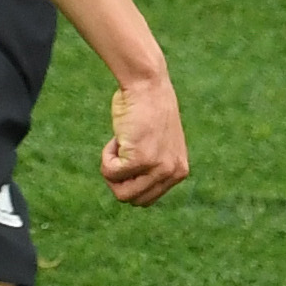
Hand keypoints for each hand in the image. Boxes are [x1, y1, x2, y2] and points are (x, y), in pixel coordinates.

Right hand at [100, 74, 188, 206]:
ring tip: (120, 145)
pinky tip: (118, 137)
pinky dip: (106, 156)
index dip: (129, 179)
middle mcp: (173, 173)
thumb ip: (150, 167)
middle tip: (122, 152)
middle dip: (119, 180)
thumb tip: (130, 193)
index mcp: (178, 172)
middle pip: (133, 200)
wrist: (146, 86)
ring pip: (121, 193)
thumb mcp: (156, 145)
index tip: (130, 155)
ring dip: (112, 170)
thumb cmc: (145, 110)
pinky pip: (110, 172)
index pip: (146, 198)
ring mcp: (159, 168)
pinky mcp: (141, 160)